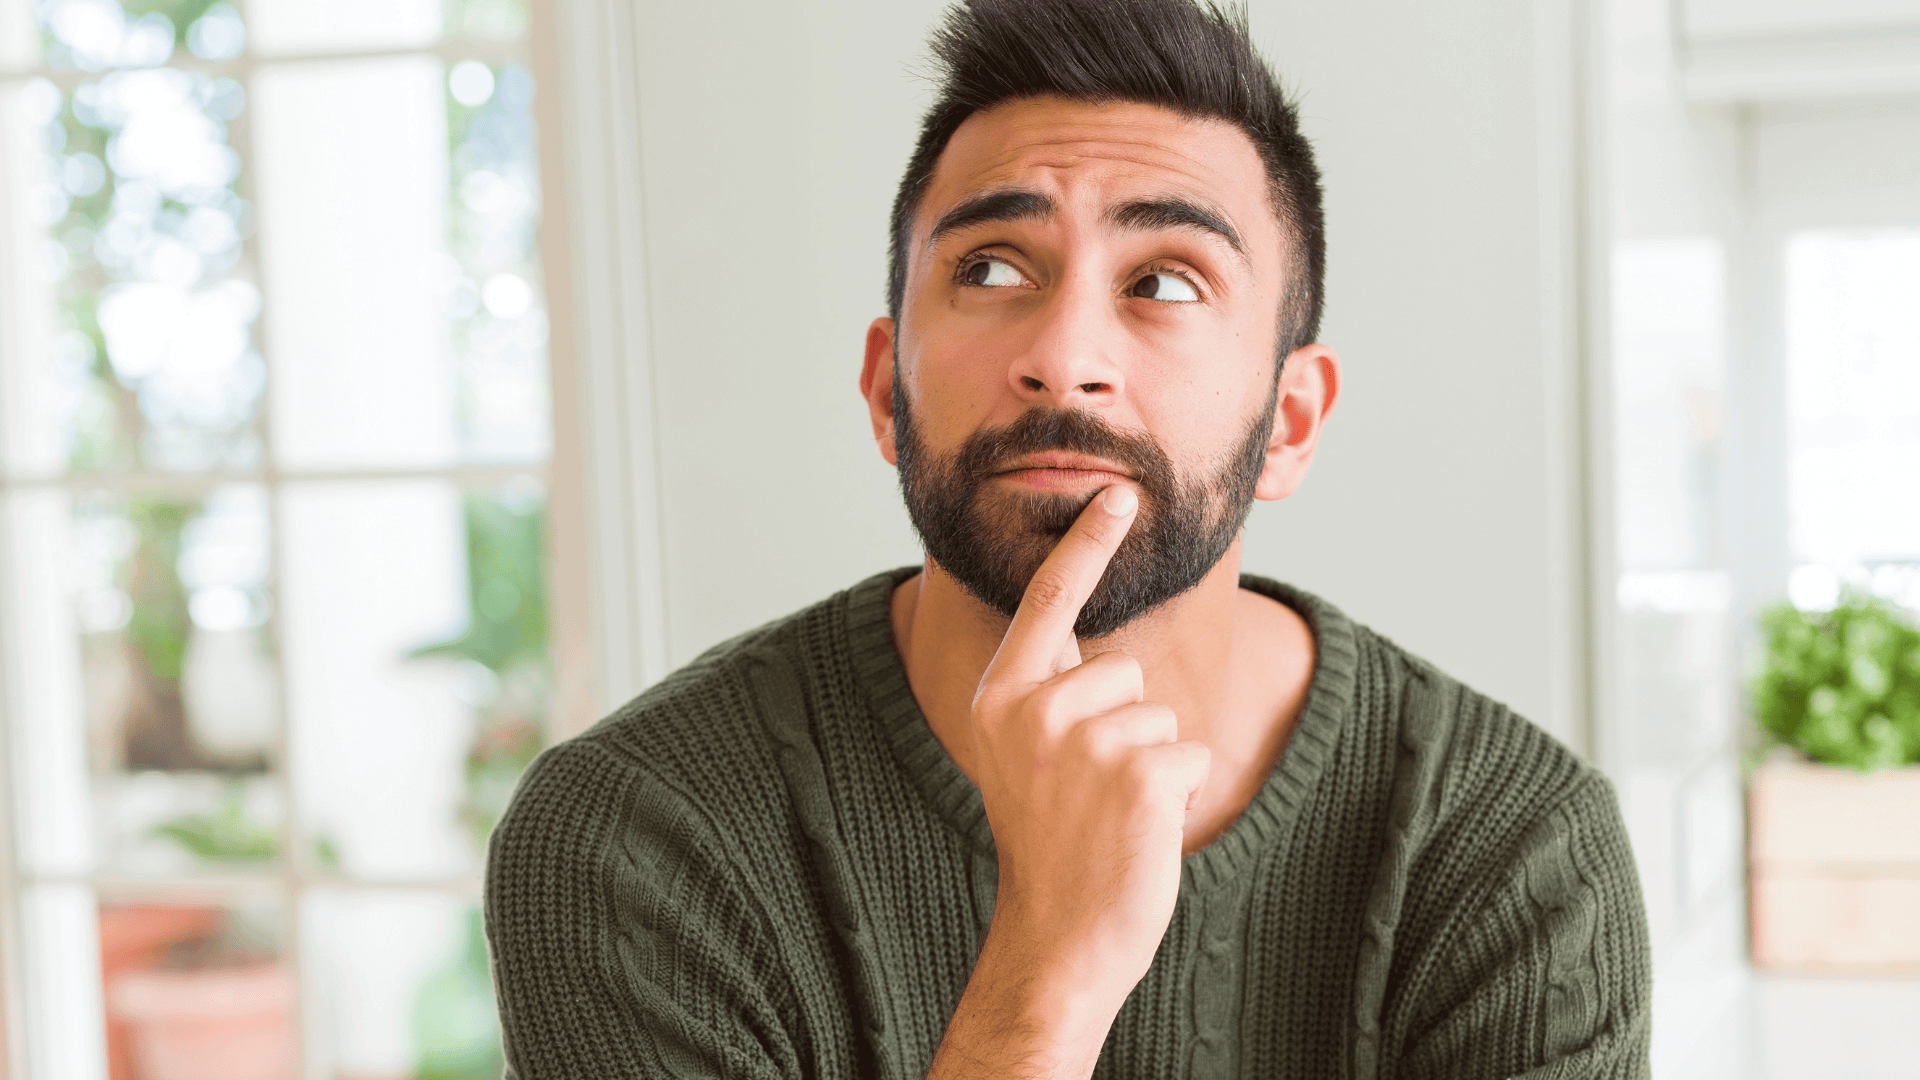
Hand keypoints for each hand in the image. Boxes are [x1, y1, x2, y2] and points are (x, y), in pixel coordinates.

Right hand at [959, 484, 1211, 1057]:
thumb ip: (1047, 694)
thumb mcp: (1022, 755)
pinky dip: (1177, 793)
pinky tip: (1137, 829)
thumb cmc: (1050, 842)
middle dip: (1124, 724)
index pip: (1046, 602)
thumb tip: (1090, 646)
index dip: (1085, 544)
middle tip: (1086, 791)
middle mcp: (1033, 709)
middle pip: (1121, 669)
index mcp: (1000, 697)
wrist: (1058, 935)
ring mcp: (1085, 740)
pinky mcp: (1139, 773)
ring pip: (1158, 714)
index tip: (1118, 495)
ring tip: (1107, 814)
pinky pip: (1187, 752)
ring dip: (1150, 763)